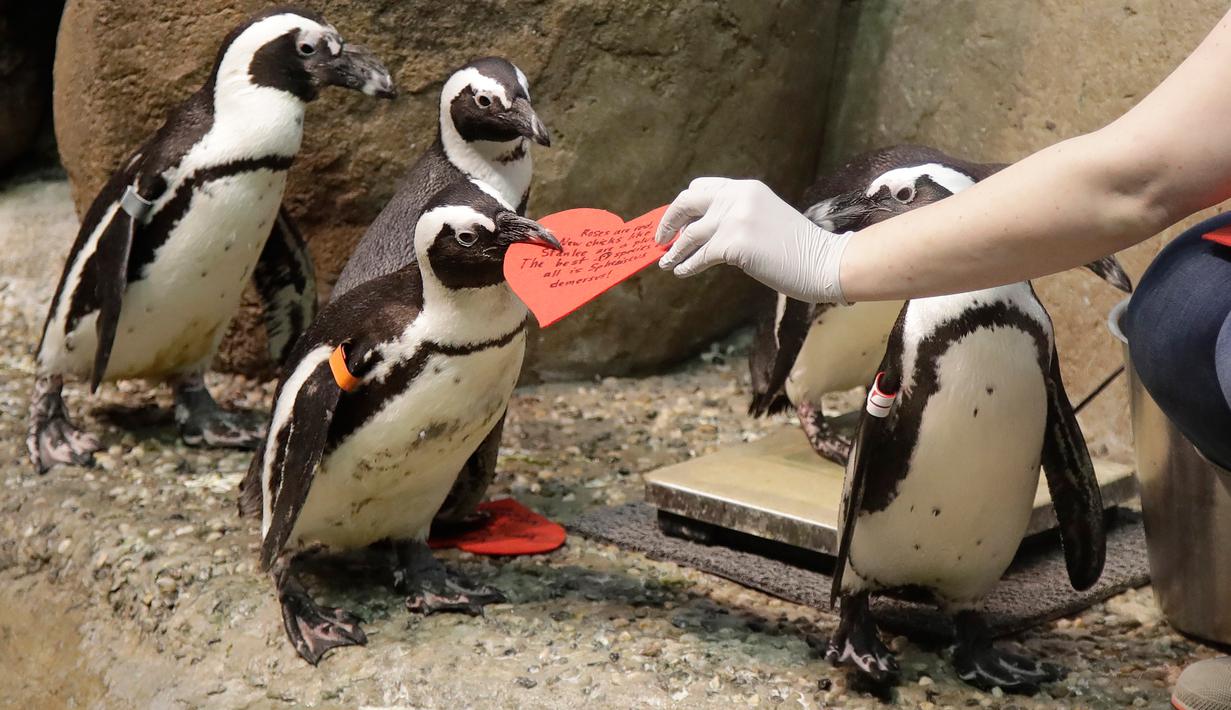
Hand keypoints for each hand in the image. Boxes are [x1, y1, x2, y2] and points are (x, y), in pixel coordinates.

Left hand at [654, 178, 851, 303]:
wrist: (823, 261)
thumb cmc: (798, 247)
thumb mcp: (765, 217)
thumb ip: (737, 216)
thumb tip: (701, 232)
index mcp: (746, 188)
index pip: (702, 187)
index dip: (683, 205)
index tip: (674, 220)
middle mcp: (738, 197)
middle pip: (687, 202)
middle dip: (668, 221)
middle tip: (660, 238)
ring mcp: (735, 219)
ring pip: (690, 235)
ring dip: (674, 251)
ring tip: (666, 263)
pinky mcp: (734, 244)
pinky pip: (700, 256)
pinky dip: (687, 265)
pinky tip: (682, 272)